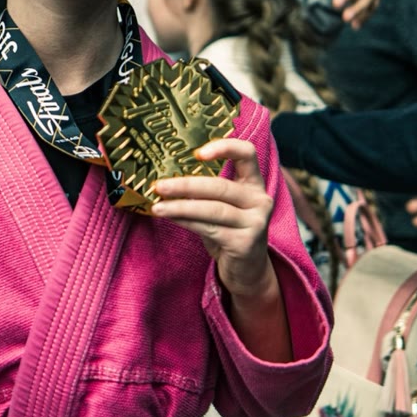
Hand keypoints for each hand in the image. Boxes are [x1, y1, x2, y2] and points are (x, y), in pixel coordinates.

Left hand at [151, 138, 274, 296]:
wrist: (247, 269)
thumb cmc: (228, 228)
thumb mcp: (222, 204)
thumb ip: (205, 189)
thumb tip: (164, 177)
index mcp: (254, 182)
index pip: (247, 153)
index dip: (224, 147)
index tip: (197, 153)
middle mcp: (259, 200)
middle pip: (220, 186)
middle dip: (186, 185)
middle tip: (159, 185)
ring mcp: (255, 222)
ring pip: (212, 209)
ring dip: (180, 206)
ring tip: (157, 206)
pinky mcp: (245, 243)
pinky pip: (209, 228)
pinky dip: (185, 221)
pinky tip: (169, 217)